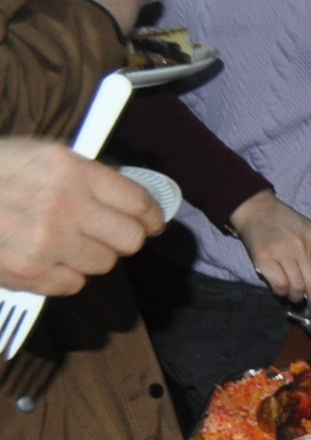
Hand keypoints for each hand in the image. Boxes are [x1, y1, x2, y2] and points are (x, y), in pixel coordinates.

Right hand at [0, 139, 162, 295]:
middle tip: (103, 234)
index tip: (151, 223)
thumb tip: (132, 203)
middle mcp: (63, 204)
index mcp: (70, 168)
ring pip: (103, 265)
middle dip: (121, 239)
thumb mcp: (39, 155)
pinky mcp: (30, 272)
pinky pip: (73, 284)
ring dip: (87, 256)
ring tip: (57, 240)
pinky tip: (39, 256)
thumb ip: (87, 176)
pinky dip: (61, 274)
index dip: (150, 217)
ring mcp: (47, 241)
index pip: (138, 203)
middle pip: (130, 240)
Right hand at [230, 191, 310, 313]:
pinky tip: (281, 288)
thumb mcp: (310, 235)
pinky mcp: (264, 257)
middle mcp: (302, 246)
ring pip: (297, 288)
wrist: (258, 209)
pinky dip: (281, 292)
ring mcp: (282, 251)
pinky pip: (279, 285)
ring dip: (296, 297)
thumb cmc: (286, 225)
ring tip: (294, 293)